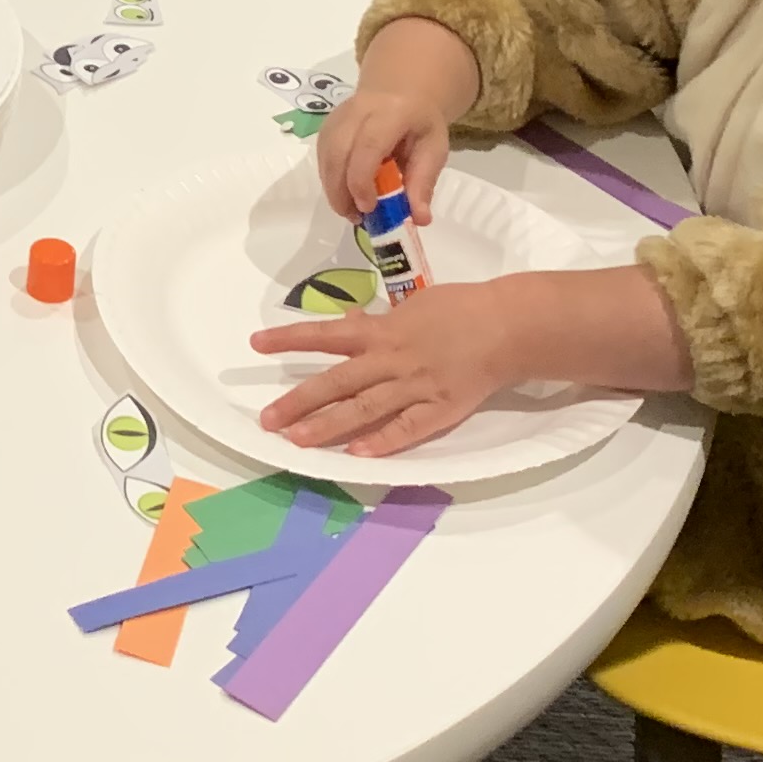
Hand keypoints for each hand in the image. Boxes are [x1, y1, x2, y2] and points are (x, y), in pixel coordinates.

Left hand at [250, 277, 518, 456]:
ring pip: (364, 408)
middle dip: (299, 401)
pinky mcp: (439, 408)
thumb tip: (344, 325)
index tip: (256, 343)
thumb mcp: (411, 306)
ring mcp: (414, 386)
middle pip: (336, 382)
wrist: (506, 325)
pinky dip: (382, 441)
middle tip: (267, 419)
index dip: (290, 338)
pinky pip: (407, 428)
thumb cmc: (460, 309)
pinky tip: (358, 455)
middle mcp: (391, 359)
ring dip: (328, 425)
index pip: (326, 334)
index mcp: (382, 331)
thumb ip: (376, 323)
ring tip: (298, 440)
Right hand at [317, 14, 482, 221]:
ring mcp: (338, 116)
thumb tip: (420, 219)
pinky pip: (322, 158)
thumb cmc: (419, 123)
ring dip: (333, 190)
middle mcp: (358, 109)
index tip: (368, 209)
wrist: (400, 92)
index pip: (368, 145)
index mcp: (391, 112)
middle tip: (356, 218)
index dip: (362, 180)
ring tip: (351, 211)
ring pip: (325, 156)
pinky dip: (330, 181)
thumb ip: (424, 182)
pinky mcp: (327, 126)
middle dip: (341, 191)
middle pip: (337, 151)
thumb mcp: (434, 149)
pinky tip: (345, 194)